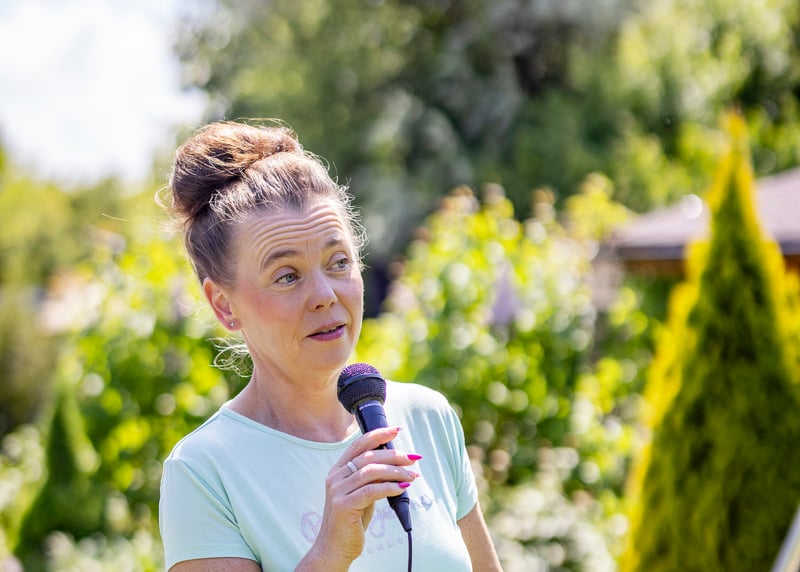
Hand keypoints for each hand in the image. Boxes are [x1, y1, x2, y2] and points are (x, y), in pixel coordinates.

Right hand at [295, 426, 420, 570]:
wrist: (334, 548)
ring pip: (371, 471)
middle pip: (368, 457)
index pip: (358, 445)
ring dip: (396, 471)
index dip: (377, 435)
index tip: (396, 430)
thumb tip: (395, 462)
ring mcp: (337, 491)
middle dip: (393, 454)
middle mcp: (335, 477)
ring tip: (412, 475)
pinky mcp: (344, 506)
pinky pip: (372, 491)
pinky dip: (390, 487)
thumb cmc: (351, 520)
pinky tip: (402, 487)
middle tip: (412, 458)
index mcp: (337, 471)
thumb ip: (371, 477)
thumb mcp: (360, 493)